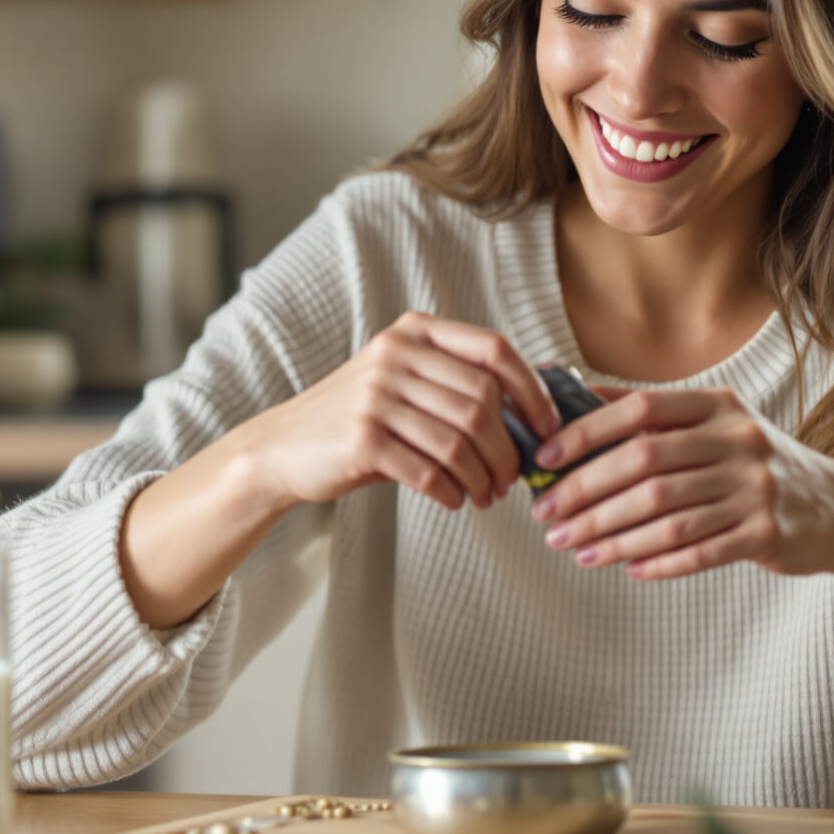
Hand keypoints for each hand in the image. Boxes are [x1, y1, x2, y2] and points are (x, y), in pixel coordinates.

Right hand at [242, 312, 560, 511]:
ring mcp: (377, 395)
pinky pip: (430, 470)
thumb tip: (541, 406)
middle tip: (512, 478)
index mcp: (414, 332)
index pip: (495, 351)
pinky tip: (456, 500)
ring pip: (460, 441)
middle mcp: (396, 355)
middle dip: (509, 449)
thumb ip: (459, 383)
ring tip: (486, 495)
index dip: (532, 390)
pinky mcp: (363, 438)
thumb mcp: (405, 382)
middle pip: (482, 403)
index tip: (549, 427)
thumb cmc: (361, 419)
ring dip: (484, 477)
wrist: (283, 446)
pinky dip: (453, 492)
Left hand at [529, 387, 833, 630]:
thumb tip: (576, 396)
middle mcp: (738, 440)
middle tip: (548, 519)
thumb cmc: (757, 466)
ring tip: (575, 550)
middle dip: (586, 494)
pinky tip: (627, 569)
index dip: (585, 433)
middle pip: (645, 465)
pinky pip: (700, 550)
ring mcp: (756, 488)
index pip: (639, 411)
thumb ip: (654, 414)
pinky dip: (658, 562)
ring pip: (666, 515)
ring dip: (612, 536)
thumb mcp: (717, 425)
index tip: (543, 458)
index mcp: (717, 406)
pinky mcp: (768, 533)